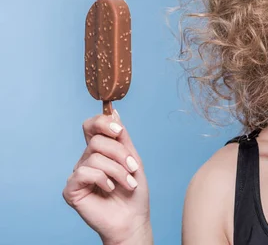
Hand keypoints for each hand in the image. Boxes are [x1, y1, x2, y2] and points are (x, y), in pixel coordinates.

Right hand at [62, 108, 151, 243]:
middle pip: (97, 141)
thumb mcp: (132, 159)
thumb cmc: (133, 192)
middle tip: (132, 168)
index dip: (102, 123)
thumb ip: (122, 138)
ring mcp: (78, 174)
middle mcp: (86, 160)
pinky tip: (109, 189)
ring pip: (95, 157)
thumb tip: (114, 111)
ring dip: (118, 170)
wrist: (132, 219)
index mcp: (100, 151)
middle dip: (120, 154)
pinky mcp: (71, 189)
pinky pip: (85, 173)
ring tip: (128, 183)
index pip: (92, 126)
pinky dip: (103, 179)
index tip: (119, 131)